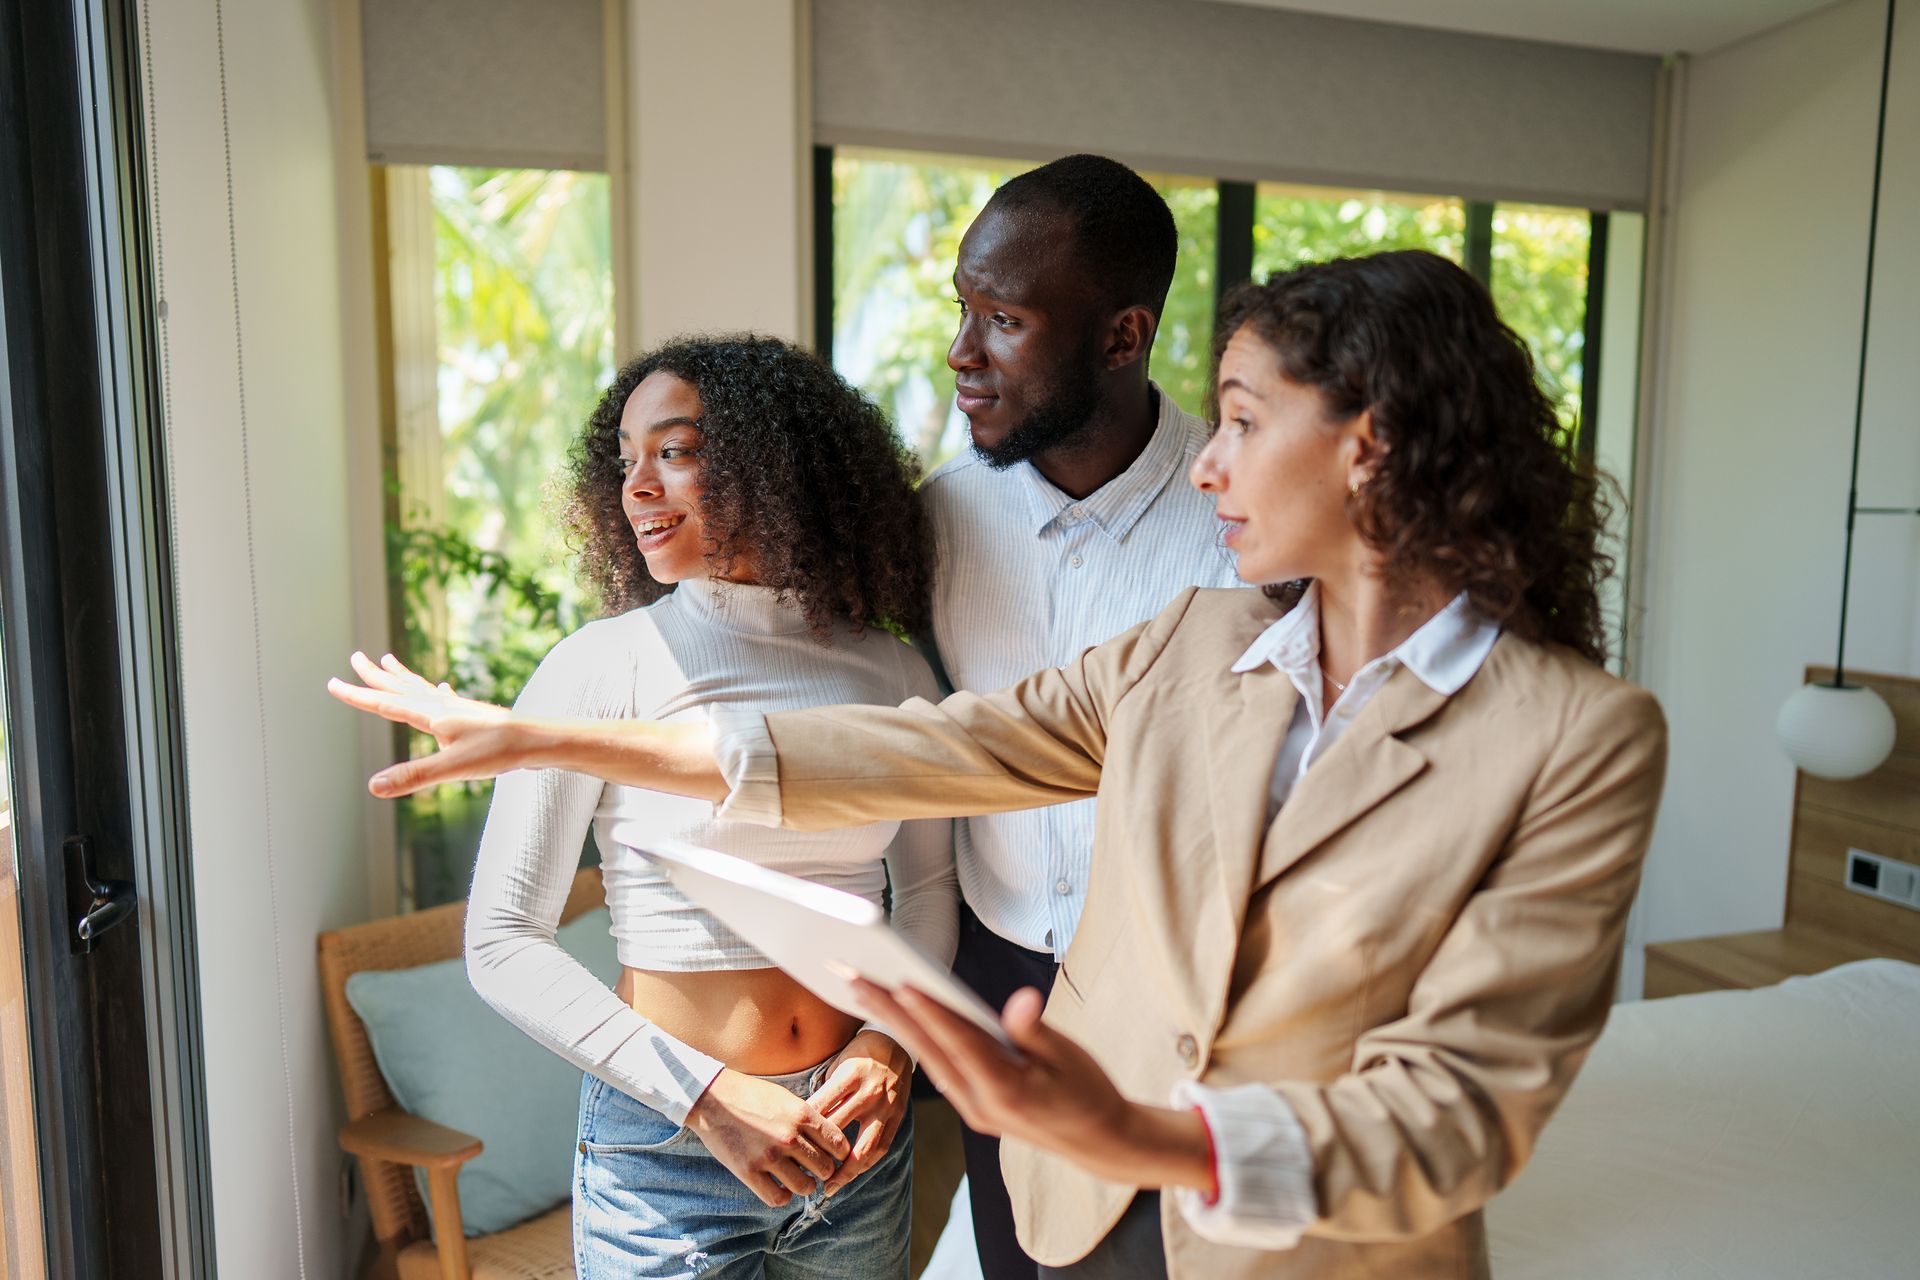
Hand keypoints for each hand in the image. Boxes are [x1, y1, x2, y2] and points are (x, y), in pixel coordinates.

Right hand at [326, 652, 522, 796]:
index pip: (385, 704)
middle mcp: (442, 706)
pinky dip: (437, 690)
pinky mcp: (474, 716)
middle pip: (401, 687)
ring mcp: (459, 709)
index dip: (357, 695)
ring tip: (388, 661)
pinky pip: (447, 697)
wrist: (538, 741)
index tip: (332, 683)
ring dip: (402, 677)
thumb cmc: (498, 752)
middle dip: (376, 676)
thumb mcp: (452, 769)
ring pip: (422, 688)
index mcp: (431, 715)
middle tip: (355, 658)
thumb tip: (373, 786)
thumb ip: (412, 777)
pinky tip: (444, 688)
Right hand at [686, 1068, 853, 1206]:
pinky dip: (782, 1197)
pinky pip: (776, 1198)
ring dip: (804, 1186)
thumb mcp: (785, 1097)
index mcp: (802, 1114)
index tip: (834, 1157)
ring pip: (804, 1187)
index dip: (840, 1154)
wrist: (712, 1098)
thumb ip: (806, 1118)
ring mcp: (769, 1155)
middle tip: (815, 1171)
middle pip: (825, 1168)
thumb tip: (826, 1139)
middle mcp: (789, 1136)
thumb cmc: (750, 1094)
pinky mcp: (748, 1171)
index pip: (838, 1144)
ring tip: (798, 1180)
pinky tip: (779, 1188)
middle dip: (823, 1172)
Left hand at [808, 1030, 912, 1196]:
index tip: (786, 1147)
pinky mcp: (896, 1118)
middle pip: (838, 1132)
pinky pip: (880, 1148)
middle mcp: (868, 1094)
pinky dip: (865, 1165)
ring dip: (845, 1172)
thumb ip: (825, 1091)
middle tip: (799, 1172)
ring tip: (829, 1187)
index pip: (820, 1109)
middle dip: (818, 1155)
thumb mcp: (838, 1063)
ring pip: (864, 1149)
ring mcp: (885, 1108)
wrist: (896, 1045)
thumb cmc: (859, 1055)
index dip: (802, 1130)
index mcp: (850, 1076)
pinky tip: (851, 1176)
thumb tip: (802, 1121)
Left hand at [848, 980, 1214, 1194]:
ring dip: (893, 1022)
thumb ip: (1037, 1032)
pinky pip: (937, 1068)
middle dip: (888, 1011)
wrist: (1100, 1142)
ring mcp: (973, 1108)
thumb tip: (1020, 1002)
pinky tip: (897, 1017)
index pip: (959, 1043)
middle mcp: (980, 1103)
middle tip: (853, 976)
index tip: (901, 982)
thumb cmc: (1089, 1093)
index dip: (931, 1011)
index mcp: (1006, 1090)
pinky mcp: (974, 1106)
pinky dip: (915, 1040)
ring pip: (926, 1058)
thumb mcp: (1070, 1058)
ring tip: (861, 989)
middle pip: (927, 1049)